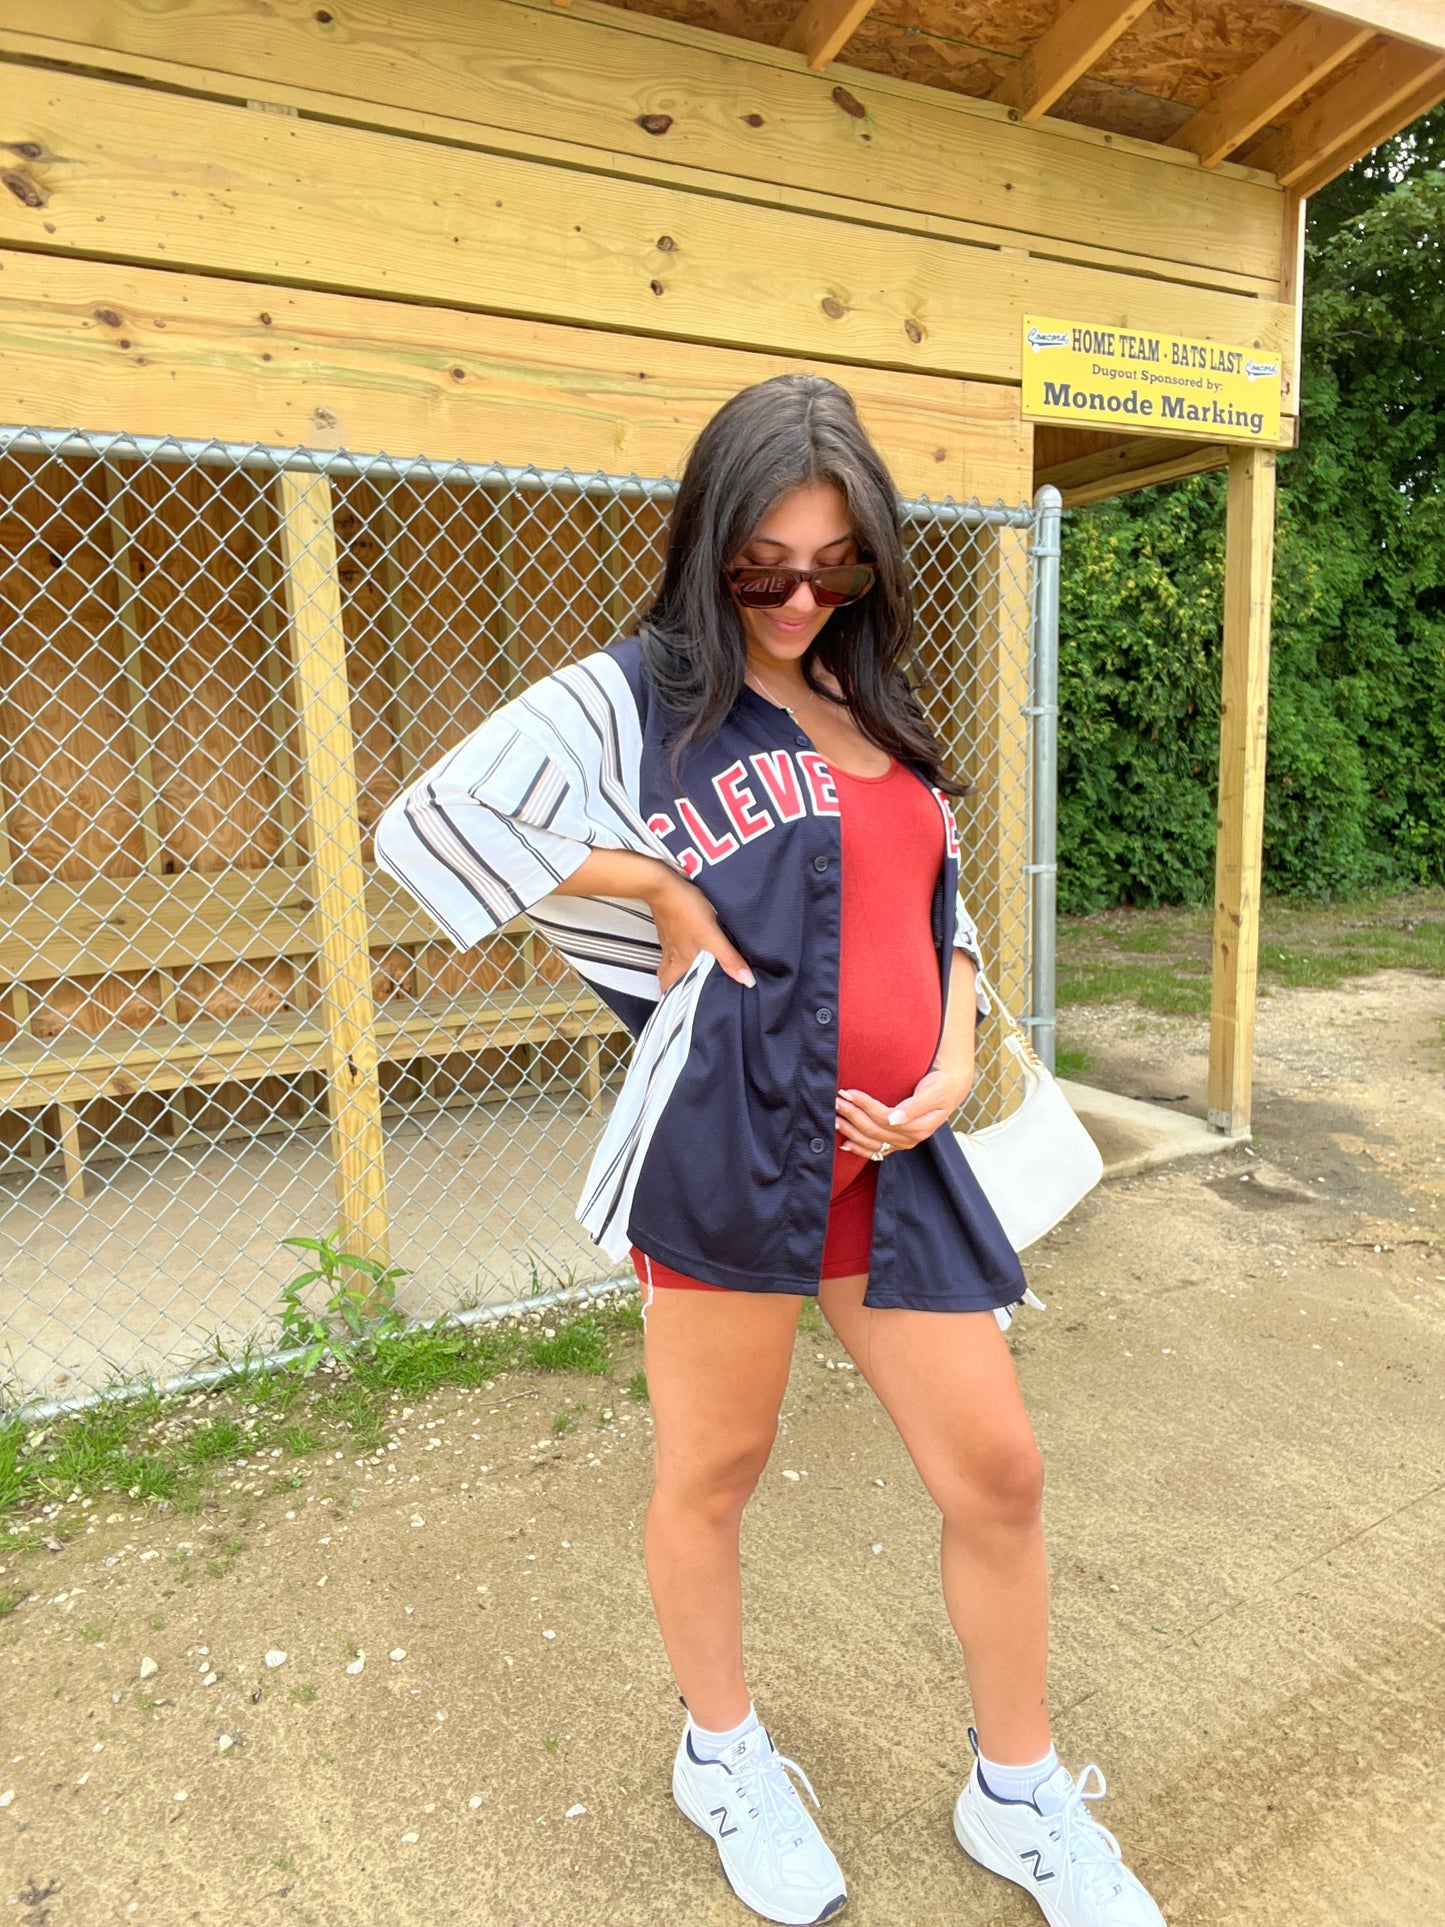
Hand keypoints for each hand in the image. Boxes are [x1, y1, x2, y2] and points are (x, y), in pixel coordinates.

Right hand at [648, 872, 755, 993]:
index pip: (670, 988)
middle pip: (667, 978)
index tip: (684, 1008)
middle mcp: (672, 954)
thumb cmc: (685, 907)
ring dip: (678, 970)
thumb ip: (728, 957)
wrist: (662, 884)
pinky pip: (672, 947)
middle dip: (675, 986)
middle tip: (688, 991)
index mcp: (681, 961)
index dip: (674, 999)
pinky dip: (679, 952)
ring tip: (691, 972)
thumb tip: (746, 980)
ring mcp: (668, 940)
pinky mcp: (669, 927)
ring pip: (669, 963)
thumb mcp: (711, 934)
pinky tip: (689, 946)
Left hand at [835, 1061, 972, 1157]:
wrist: (950, 1089)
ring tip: (834, 1117)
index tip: (848, 1092)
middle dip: (852, 1115)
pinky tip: (845, 1145)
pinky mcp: (898, 1143)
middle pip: (873, 1129)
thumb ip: (914, 1106)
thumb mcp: (934, 1092)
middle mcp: (910, 1138)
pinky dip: (860, 1149)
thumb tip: (894, 1119)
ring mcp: (903, 1143)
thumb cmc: (941, 1085)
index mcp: (918, 1126)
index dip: (864, 1105)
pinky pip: (876, 1151)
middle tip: (835, 1101)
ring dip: (851, 1131)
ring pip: (871, 1141)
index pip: (884, 1117)